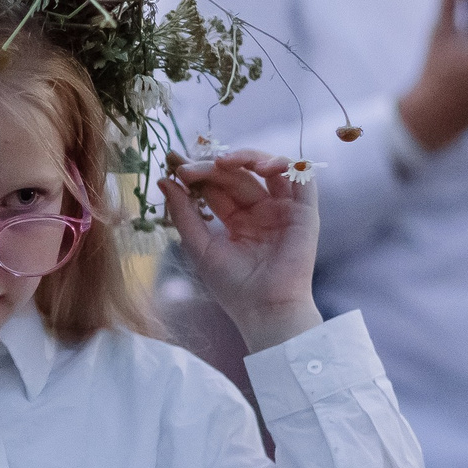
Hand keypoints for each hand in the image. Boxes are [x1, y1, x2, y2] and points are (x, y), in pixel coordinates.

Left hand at [157, 150, 322, 352]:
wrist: (265, 310)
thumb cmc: (233, 287)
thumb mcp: (199, 246)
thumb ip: (183, 213)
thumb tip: (164, 180)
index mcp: (236, 220)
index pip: (215, 185)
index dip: (195, 171)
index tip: (171, 159)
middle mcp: (260, 211)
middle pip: (236, 175)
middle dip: (211, 166)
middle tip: (186, 167)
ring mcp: (282, 209)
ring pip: (267, 168)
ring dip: (246, 157)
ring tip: (221, 162)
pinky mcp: (304, 212)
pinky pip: (301, 178)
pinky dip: (284, 164)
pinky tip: (260, 166)